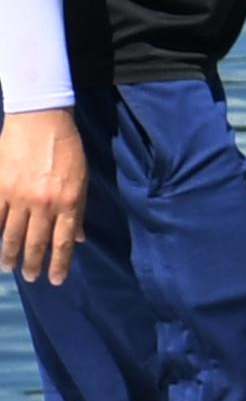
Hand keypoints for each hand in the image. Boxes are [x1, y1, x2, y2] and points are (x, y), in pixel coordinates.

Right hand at [1, 107, 85, 287]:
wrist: (41, 120)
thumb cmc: (66, 148)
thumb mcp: (81, 179)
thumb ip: (79, 210)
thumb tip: (79, 238)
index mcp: (68, 201)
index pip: (63, 241)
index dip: (59, 263)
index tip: (56, 280)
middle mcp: (43, 204)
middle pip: (35, 243)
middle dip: (33, 264)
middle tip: (30, 277)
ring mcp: (18, 197)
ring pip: (11, 235)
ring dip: (9, 254)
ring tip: (8, 267)